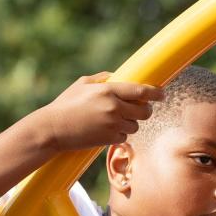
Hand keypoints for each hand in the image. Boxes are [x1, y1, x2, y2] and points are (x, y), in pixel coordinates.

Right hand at [43, 73, 164, 151]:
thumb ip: (103, 78)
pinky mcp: (109, 140)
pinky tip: (106, 130)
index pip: (140, 91)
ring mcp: (112, 125)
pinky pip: (125, 137)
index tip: (162, 94)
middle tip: (141, 109)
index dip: (155, 93)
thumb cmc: (66, 104)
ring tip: (115, 120)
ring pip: (135, 126)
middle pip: (144, 111)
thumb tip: (119, 76)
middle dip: (145, 111)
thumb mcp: (83, 84)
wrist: (54, 129)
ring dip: (130, 123)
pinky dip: (120, 134)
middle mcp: (114, 108)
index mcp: (108, 90)